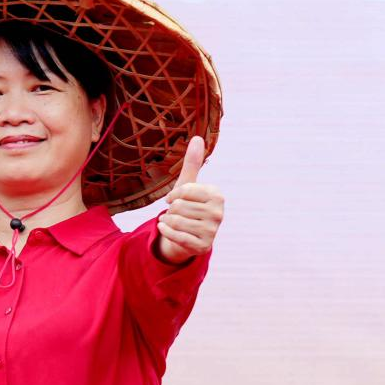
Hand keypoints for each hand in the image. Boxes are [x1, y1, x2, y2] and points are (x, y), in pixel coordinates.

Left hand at [156, 136, 223, 263]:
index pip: (183, 190)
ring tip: (173, 222)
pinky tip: (167, 229)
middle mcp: (219, 213)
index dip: (173, 195)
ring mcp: (212, 231)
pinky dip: (165, 232)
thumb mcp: (188, 185)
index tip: (174, 199)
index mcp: (217, 195)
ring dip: (167, 221)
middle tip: (176, 214)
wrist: (188, 235)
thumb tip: (197, 137)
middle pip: (178, 207)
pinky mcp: (203, 246)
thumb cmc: (187, 207)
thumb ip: (192, 163)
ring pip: (175, 221)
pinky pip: (175, 236)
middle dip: (170, 210)